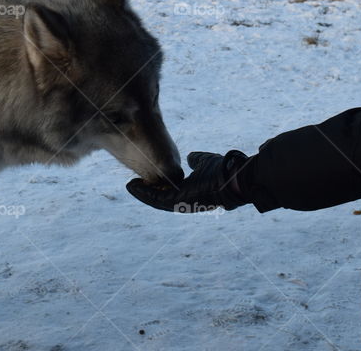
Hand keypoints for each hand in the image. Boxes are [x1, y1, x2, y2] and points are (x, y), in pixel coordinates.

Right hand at [126, 151, 247, 212]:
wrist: (231, 177)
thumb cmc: (221, 170)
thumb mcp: (204, 162)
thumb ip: (196, 161)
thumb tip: (189, 157)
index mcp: (190, 192)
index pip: (169, 191)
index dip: (157, 185)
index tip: (145, 178)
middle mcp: (184, 200)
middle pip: (159, 197)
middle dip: (145, 192)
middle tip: (131, 184)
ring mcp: (181, 203)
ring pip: (156, 200)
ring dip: (142, 193)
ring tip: (130, 185)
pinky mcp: (178, 202)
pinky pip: (157, 199)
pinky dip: (145, 193)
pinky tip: (134, 186)